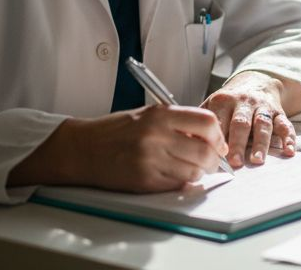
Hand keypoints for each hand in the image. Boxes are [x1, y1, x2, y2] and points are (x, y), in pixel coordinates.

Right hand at [8, 105, 227, 191]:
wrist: (82, 149)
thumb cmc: (115, 131)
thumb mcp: (147, 115)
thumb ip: (177, 122)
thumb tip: (209, 136)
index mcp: (160, 115)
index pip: (206, 122)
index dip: (218, 136)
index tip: (218, 143)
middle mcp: (157, 136)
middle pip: (205, 151)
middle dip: (214, 160)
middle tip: (212, 162)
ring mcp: (151, 159)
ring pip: (194, 171)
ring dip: (199, 173)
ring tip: (193, 170)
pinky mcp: (144, 180)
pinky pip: (176, 184)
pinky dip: (181, 182)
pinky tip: (175, 176)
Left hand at [203, 71, 296, 167]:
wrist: (256, 81)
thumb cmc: (229, 102)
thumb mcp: (212, 105)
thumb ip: (200, 123)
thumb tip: (185, 144)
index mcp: (223, 101)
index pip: (218, 121)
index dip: (215, 138)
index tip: (212, 156)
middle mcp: (243, 102)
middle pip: (240, 123)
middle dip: (237, 143)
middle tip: (234, 162)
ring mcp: (262, 107)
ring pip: (262, 124)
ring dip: (261, 143)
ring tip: (257, 160)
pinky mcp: (278, 112)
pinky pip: (285, 124)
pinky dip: (288, 138)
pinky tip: (289, 150)